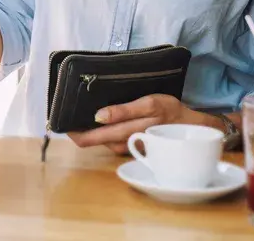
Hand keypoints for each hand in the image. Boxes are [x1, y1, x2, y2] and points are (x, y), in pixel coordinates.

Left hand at [67, 94, 208, 154]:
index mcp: (126, 130)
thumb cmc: (170, 110)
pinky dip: (103, 135)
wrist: (193, 129)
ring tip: (78, 119)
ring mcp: (129, 148)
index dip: (73, 131)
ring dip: (89, 133)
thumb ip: (123, 111)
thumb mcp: (150, 103)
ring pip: (102, 142)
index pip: (90, 137)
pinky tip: (98, 125)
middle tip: (62, 120)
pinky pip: (112, 143)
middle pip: (92, 141)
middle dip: (77, 131)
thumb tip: (98, 116)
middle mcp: (125, 142)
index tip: (59, 121)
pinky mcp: (134, 149)